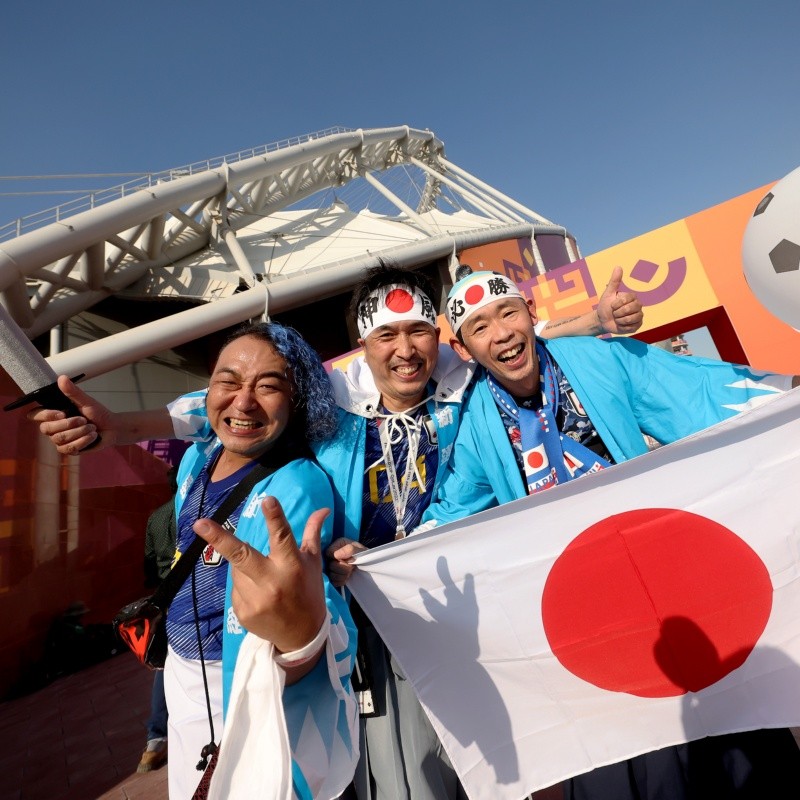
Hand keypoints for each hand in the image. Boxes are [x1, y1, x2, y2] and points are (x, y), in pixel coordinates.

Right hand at [26, 375, 110, 453]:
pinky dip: (83, 441)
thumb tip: (61, 378)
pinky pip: (68, 449)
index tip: (62, 413)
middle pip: (46, 429)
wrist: (112, 428)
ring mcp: (60, 440)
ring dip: (79, 432)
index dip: (45, 415)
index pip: (35, 415)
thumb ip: (73, 392)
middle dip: (69, 424)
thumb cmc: (98, 413)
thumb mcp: (86, 401)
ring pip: (59, 439)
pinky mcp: (69, 450)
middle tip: (84, 420)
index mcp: (54, 413)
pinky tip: (92, 436)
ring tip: (92, 428)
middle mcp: (54, 427)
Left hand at [194, 496, 328, 657]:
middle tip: (199, 523)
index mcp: (291, 566)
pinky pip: (235, 588)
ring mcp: (254, 598)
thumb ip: (312, 533)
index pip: (282, 537)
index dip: (274, 518)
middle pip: (241, 555)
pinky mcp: (242, 612)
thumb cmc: (308, 591)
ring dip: (244, 567)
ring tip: (263, 578)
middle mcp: (271, 581)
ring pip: (237, 570)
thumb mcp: (313, 562)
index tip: (267, 500)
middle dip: (218, 538)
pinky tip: (258, 594)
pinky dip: (243, 585)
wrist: (302, 635)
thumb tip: (323, 508)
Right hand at [325, 537, 366, 587]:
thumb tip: (337, 555)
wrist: (367, 566)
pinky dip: (341, 581)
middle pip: (330, 565)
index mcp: (337, 545)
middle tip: (352, 567)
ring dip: (343, 575)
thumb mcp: (360, 549)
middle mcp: (332, 555)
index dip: (338, 558)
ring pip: (331, 575)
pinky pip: (333, 582)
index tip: (349, 559)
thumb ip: (349, 549)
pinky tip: (347, 577)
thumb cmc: (364, 555)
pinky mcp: (332, 577)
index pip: (329, 552)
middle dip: (343, 568)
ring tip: (350, 572)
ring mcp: (331, 566)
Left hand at [596, 266, 643, 334]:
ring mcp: (639, 316)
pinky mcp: (638, 325)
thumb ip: (614, 281)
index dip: (618, 304)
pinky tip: (620, 325)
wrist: (602, 320)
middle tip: (614, 313)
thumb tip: (618, 266)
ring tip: (617, 319)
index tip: (612, 305)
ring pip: (632, 318)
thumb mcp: (608, 293)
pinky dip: (623, 327)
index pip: (628, 299)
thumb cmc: (605, 306)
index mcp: (632, 297)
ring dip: (620, 320)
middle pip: (631, 308)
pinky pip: (632, 327)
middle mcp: (638, 305)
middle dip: (618, 312)